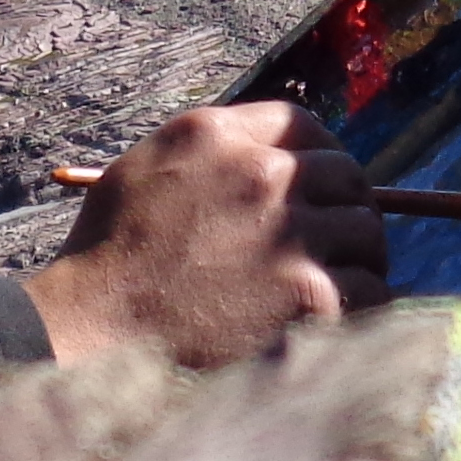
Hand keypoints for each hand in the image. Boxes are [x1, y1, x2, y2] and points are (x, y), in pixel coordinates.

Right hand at [23, 103, 389, 369]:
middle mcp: (260, 174)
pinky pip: (369, 289)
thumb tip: (267, 159)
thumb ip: (208, 156)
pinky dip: (360, 305)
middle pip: (345, 176)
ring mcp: (289, 233)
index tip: (321, 187)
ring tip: (338, 284)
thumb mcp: (142, 173)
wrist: (91, 335)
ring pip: (366, 231)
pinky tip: (335, 320)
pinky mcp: (310, 294)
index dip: (319, 157)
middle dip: (345, 207)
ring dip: (357, 257)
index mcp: (215, 136)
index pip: (302, 125)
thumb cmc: (106, 261)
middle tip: (337, 243)